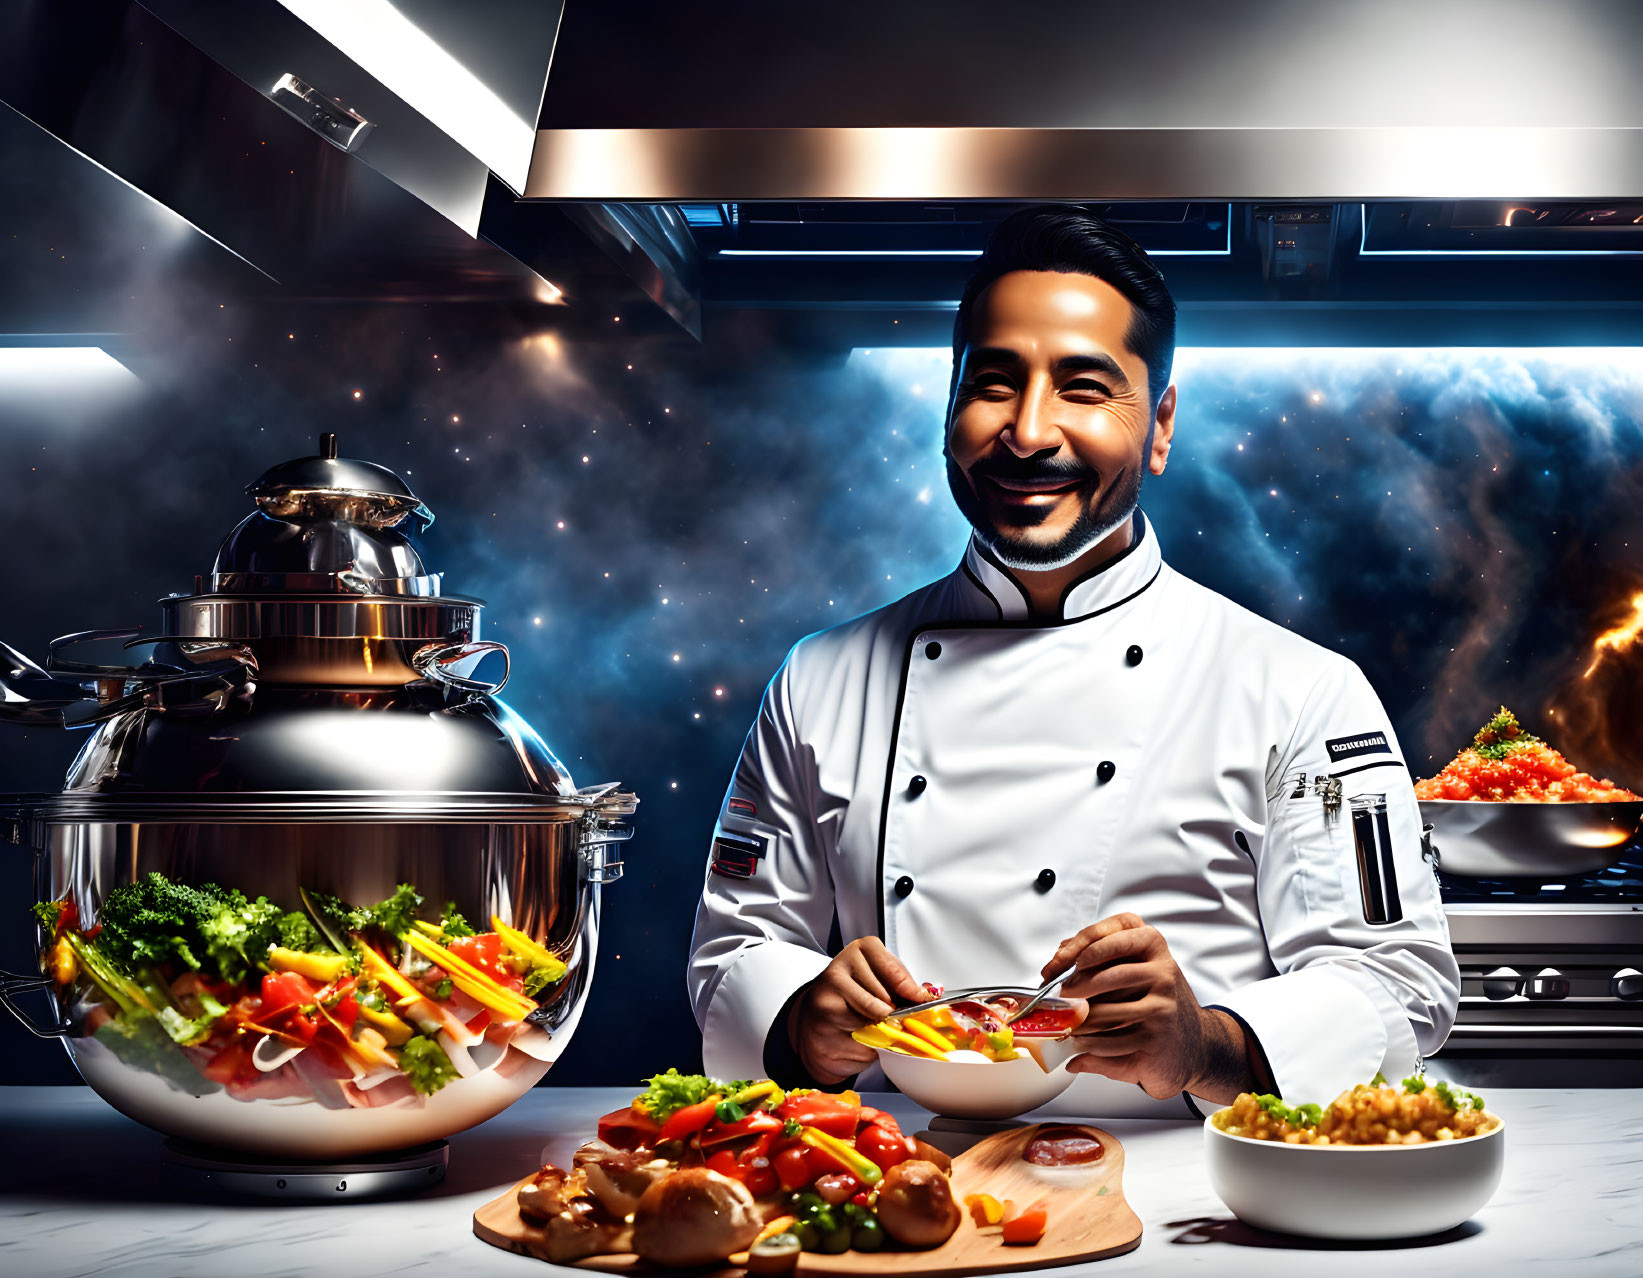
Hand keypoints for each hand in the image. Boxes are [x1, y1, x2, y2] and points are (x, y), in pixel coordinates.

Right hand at [788, 938, 925, 1085]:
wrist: (815, 1026)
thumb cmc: (852, 1001)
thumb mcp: (880, 984)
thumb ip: (902, 987)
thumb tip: (930, 993)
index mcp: (860, 951)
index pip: (892, 968)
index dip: (909, 988)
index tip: (919, 1000)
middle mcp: (840, 968)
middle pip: (884, 995)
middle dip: (892, 1012)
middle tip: (887, 1016)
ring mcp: (828, 994)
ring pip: (872, 1017)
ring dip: (878, 1028)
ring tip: (868, 1024)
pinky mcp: (823, 1021)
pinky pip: (858, 1037)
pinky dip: (864, 1044)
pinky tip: (853, 1035)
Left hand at [1043, 913, 1251, 1101]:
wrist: (1195, 1045)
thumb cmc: (1155, 1003)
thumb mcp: (1132, 971)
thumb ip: (1098, 958)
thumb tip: (1058, 959)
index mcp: (1150, 944)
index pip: (1110, 933)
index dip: (1077, 947)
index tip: (1057, 965)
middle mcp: (1162, 968)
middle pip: (1103, 976)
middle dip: (1072, 990)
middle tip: (1059, 1000)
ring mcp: (1163, 1002)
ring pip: (1104, 1012)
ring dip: (1078, 1023)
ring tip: (1068, 1025)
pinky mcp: (1158, 1034)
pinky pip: (1112, 1040)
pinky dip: (1090, 1046)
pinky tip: (1085, 1045)